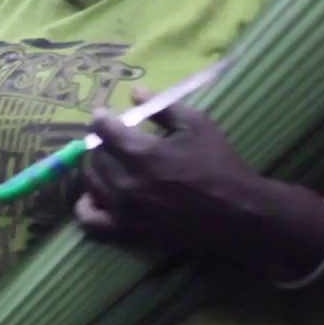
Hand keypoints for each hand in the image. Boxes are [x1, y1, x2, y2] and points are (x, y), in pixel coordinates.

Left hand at [75, 87, 277, 268]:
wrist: (237, 213)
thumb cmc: (218, 164)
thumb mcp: (196, 124)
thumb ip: (162, 106)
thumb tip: (135, 92)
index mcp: (142, 153)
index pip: (103, 130)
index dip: (100, 119)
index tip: (103, 115)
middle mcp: (126, 183)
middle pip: (95, 156)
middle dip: (101, 143)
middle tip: (112, 139)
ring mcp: (124, 211)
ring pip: (90, 182)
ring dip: (95, 168)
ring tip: (108, 162)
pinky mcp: (127, 232)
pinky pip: (90, 221)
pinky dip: (85, 207)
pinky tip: (96, 196)